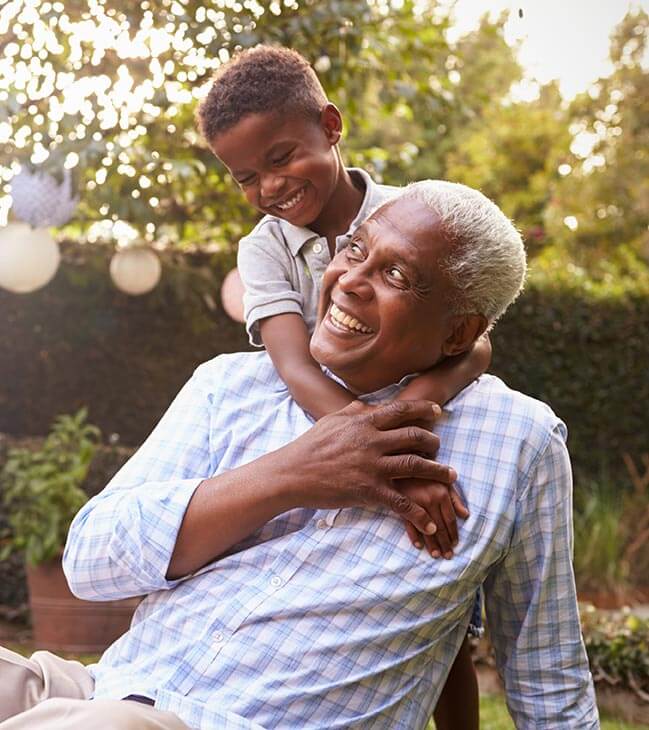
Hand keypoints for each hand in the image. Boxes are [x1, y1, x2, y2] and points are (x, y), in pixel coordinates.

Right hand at [285, 399, 455, 536]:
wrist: (292, 473)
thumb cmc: (310, 446)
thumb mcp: (332, 421)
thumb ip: (354, 411)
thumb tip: (369, 405)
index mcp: (364, 422)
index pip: (401, 411)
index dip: (423, 410)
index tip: (438, 411)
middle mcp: (372, 441)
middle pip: (415, 437)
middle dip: (434, 441)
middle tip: (441, 446)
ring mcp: (372, 466)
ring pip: (416, 465)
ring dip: (438, 472)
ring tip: (451, 477)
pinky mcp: (369, 491)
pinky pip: (401, 503)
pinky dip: (419, 514)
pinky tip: (429, 523)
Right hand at [396, 479, 468, 558]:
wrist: (403, 461)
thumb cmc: (427, 472)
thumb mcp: (444, 481)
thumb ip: (455, 498)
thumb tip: (466, 515)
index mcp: (442, 493)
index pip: (450, 519)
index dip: (454, 533)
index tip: (456, 544)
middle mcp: (429, 500)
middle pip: (440, 527)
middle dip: (444, 543)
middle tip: (448, 556)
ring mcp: (414, 503)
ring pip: (425, 529)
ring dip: (431, 544)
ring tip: (436, 555)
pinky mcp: (401, 505)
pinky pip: (409, 524)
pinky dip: (414, 536)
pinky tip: (419, 545)